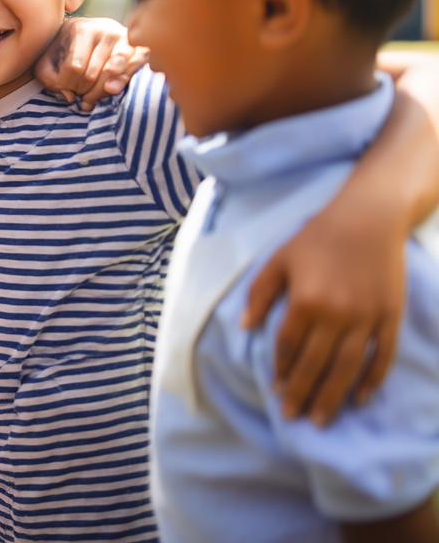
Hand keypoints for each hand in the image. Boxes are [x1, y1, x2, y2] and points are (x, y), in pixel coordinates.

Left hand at [35, 17, 148, 110]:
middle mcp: (102, 27)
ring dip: (100, 92)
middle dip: (83, 92)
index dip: (68, 86)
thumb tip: (71, 98)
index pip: (73, 67)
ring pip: (112, 73)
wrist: (94, 41)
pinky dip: (122, 82)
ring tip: (92, 96)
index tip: (66, 89)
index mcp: (78, 28)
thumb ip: (49, 79)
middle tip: (80, 95)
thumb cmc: (66, 55)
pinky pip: (133, 69)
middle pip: (92, 74)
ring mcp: (123, 37)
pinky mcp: (139, 47)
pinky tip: (112, 89)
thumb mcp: (48, 63)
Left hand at [243, 190, 405, 425]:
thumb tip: (246, 328)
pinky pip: (381, 356)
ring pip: (348, 368)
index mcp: (305, 301)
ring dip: (333, 396)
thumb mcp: (278, 260)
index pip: (288, 346)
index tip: (275, 388)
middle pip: (315, 364)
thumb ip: (260, 294)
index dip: (281, 369)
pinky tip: (361, 399)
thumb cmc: (317, 237)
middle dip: (302, 393)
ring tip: (321, 419)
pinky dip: (372, 380)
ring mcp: (367, 318)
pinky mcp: (390, 317)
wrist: (369, 217)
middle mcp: (337, 315)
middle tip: (292, 417)